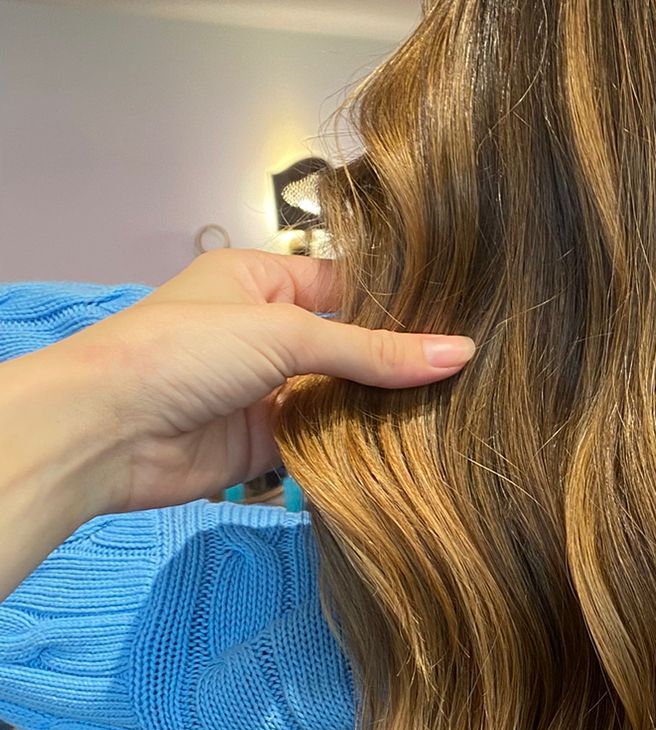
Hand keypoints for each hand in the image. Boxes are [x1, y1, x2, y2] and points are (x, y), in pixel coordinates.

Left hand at [0, 249, 473, 598]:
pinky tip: (416, 448)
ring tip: (460, 410)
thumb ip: (373, 351)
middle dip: (398, 361)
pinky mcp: (264, 444)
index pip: (346, 284)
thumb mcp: (285, 334)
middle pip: (349, 345)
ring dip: (383, 408)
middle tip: (475, 371)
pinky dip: (359, 446)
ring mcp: (265, 391)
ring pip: (340, 396)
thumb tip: (462, 353)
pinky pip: (324, 440)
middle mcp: (264, 332)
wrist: (107, 431)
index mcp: (260, 281)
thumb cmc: (184, 351)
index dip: (399, 300)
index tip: (465, 316)